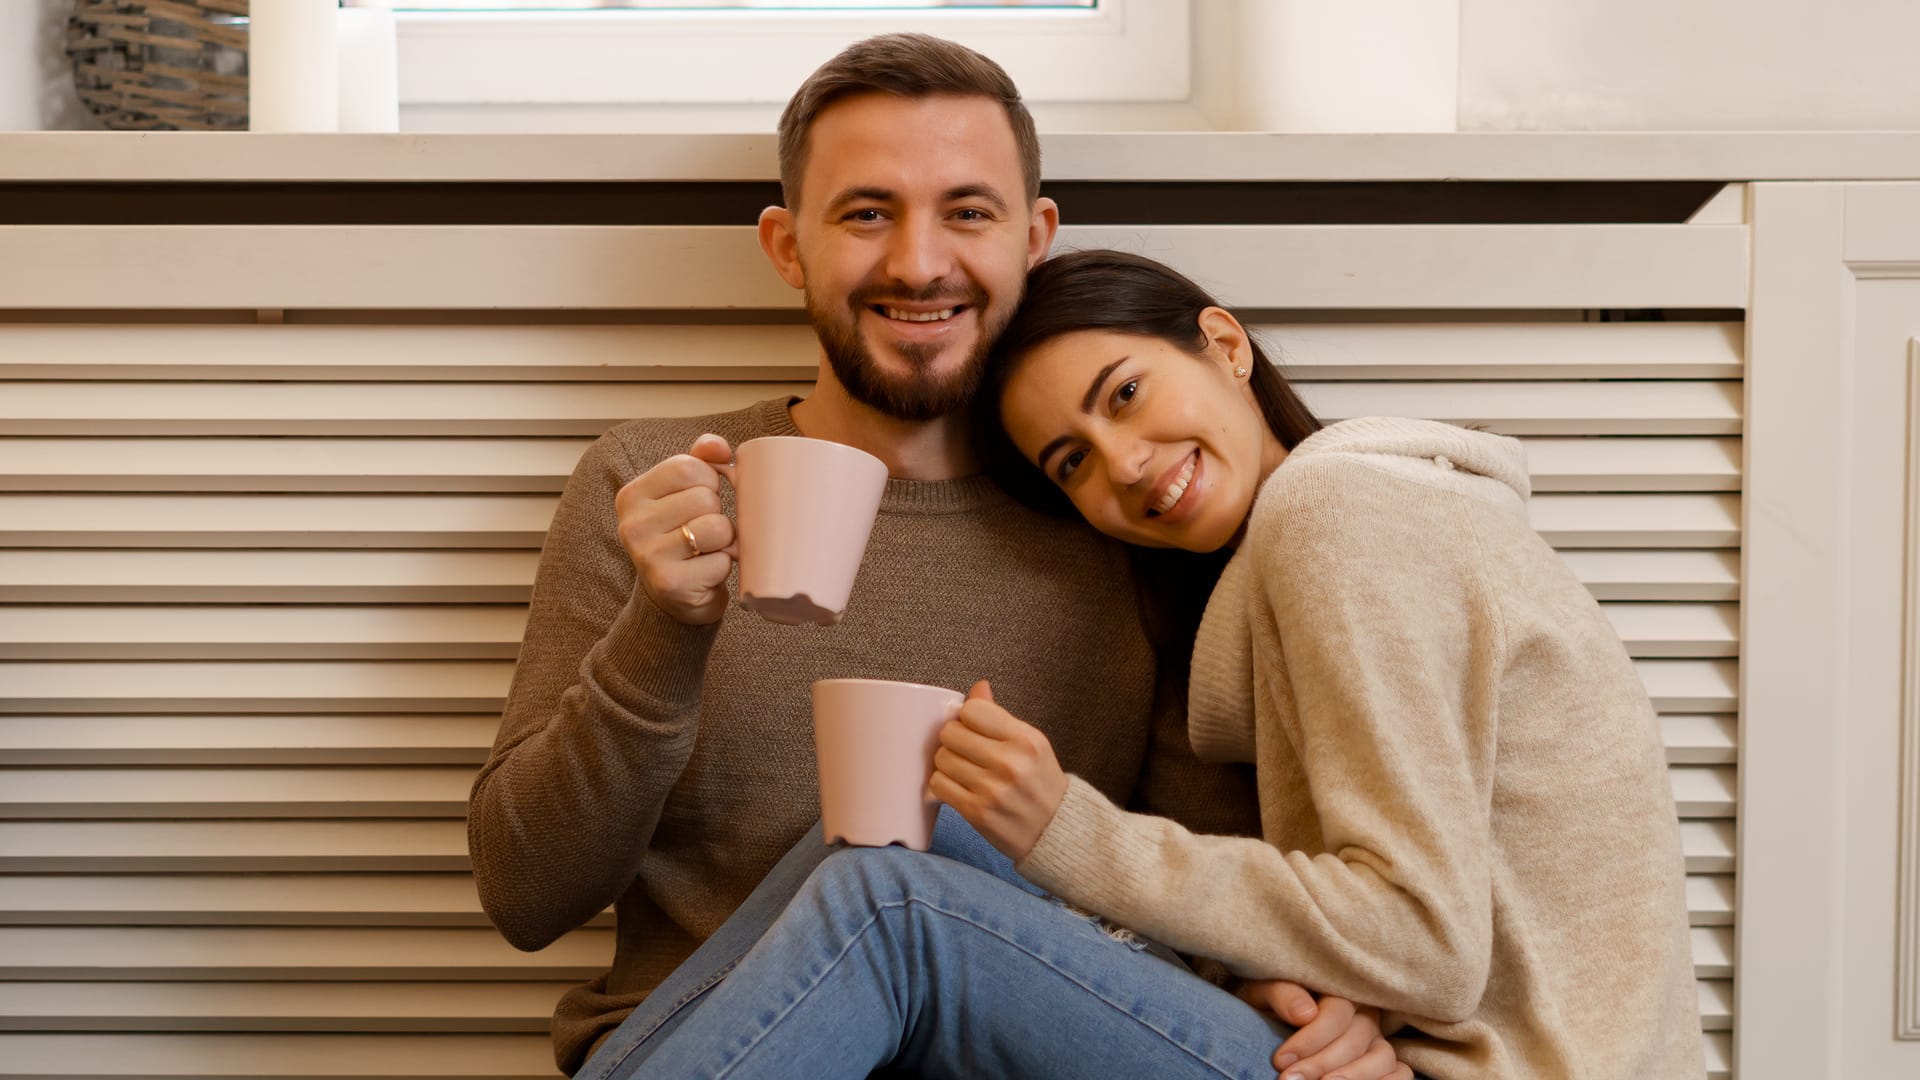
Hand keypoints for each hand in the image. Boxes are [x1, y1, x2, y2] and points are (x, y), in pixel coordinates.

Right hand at [614, 433, 737, 625]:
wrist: (673, 597)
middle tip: (703, 532)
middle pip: (706, 498)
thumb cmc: (681, 537)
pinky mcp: (671, 584)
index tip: (701, 499)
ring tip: (707, 550)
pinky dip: (723, 567)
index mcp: (632, 495)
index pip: (688, 466)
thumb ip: (699, 460)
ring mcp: (649, 556)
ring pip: (717, 527)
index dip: (709, 480)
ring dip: (724, 541)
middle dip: (717, 514)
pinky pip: (721, 561)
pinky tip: (706, 573)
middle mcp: (633, 525)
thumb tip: (718, 446)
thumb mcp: (683, 493)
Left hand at [928, 681, 1066, 860]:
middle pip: (950, 733)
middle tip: (965, 750)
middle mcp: (1009, 763)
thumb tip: (978, 687)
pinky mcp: (976, 812)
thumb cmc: (1039, 782)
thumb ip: (1000, 716)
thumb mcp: (1031, 743)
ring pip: (941, 758)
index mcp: (1025, 739)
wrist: (1054, 830)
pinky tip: (959, 786)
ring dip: (947, 763)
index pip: (972, 710)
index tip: (973, 728)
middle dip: (953, 740)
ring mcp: (992, 789)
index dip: (967, 718)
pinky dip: (943, 784)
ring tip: (964, 770)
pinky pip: (938, 784)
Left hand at [1236, 980, 1410, 1079]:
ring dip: (1353, 1077)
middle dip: (1322, 1063)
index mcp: (1340, 989)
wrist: (1268, 1022)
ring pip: (1382, 1058)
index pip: (1337, 1012)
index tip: (1280, 1060)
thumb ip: (1282, 994)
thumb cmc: (1268, 1005)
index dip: (1310, 1038)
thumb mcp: (1263, 993)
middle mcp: (1365, 1014)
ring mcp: (1378, 1041)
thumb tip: (1306, 1013)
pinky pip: (1401, 1074)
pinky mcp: (1385, 1065)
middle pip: (1357, 1039)